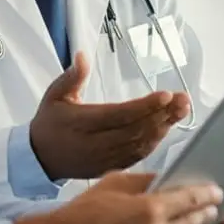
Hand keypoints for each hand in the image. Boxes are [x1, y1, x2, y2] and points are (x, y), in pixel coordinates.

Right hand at [14, 172, 223, 223]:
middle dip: (202, 214)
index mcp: (150, 209)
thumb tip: (166, 178)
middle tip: (207, 207)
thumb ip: (144, 181)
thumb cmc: (84, 213)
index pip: (190, 200)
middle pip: (192, 223)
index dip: (206, 194)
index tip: (216, 191)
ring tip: (192, 223)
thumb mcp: (114, 184)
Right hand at [29, 52, 190, 179]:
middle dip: (162, 115)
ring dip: (164, 127)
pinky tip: (167, 126)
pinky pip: (139, 155)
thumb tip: (82, 56)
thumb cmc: (49, 123)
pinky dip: (155, 141)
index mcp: (82, 124)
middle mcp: (96, 144)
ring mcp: (106, 159)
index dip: (144, 107)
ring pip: (141, 144)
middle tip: (183, 99)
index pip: (119, 115)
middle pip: (136, 130)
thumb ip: (71, 77)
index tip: (166, 95)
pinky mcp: (112, 167)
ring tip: (181, 109)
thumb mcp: (54, 95)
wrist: (41, 159)